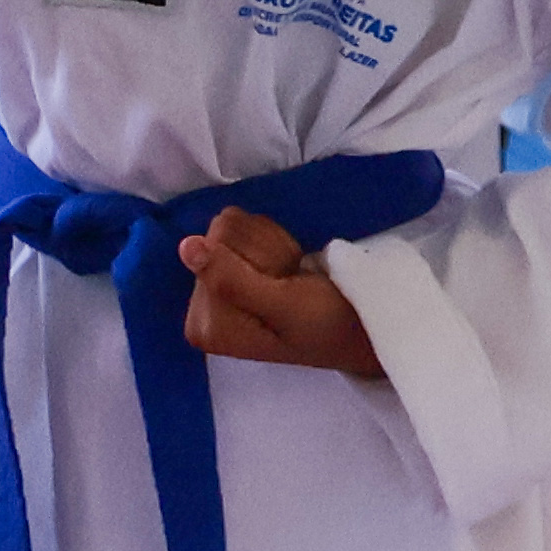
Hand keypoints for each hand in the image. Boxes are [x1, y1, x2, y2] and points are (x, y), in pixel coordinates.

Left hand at [181, 209, 383, 378]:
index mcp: (204, 326)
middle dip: (264, 253)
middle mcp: (200, 306)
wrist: (363, 326)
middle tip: (289, 281)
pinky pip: (242, 224)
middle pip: (218, 236)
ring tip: (291, 276)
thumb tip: (186, 246)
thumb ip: (230, 280)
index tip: (282, 287)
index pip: (210, 251)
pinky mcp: (229, 269)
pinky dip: (273, 240)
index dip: (255, 261)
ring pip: (231, 225)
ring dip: (271, 245)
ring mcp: (213, 286)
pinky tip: (287, 266)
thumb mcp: (282, 306)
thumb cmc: (328, 324)